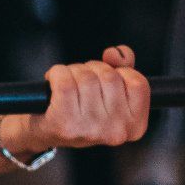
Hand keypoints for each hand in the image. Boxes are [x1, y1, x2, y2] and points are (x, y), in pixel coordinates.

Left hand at [5, 44, 149, 154]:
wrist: (46, 131)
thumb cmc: (81, 109)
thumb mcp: (111, 91)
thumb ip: (123, 66)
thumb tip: (116, 53)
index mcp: (134, 127)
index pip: (138, 83)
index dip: (121, 73)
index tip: (106, 83)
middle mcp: (115, 131)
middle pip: (110, 76)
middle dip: (93, 70)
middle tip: (82, 85)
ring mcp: (90, 128)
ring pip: (86, 76)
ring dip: (74, 72)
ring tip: (69, 86)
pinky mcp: (65, 122)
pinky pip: (64, 79)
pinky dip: (56, 74)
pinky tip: (54, 84)